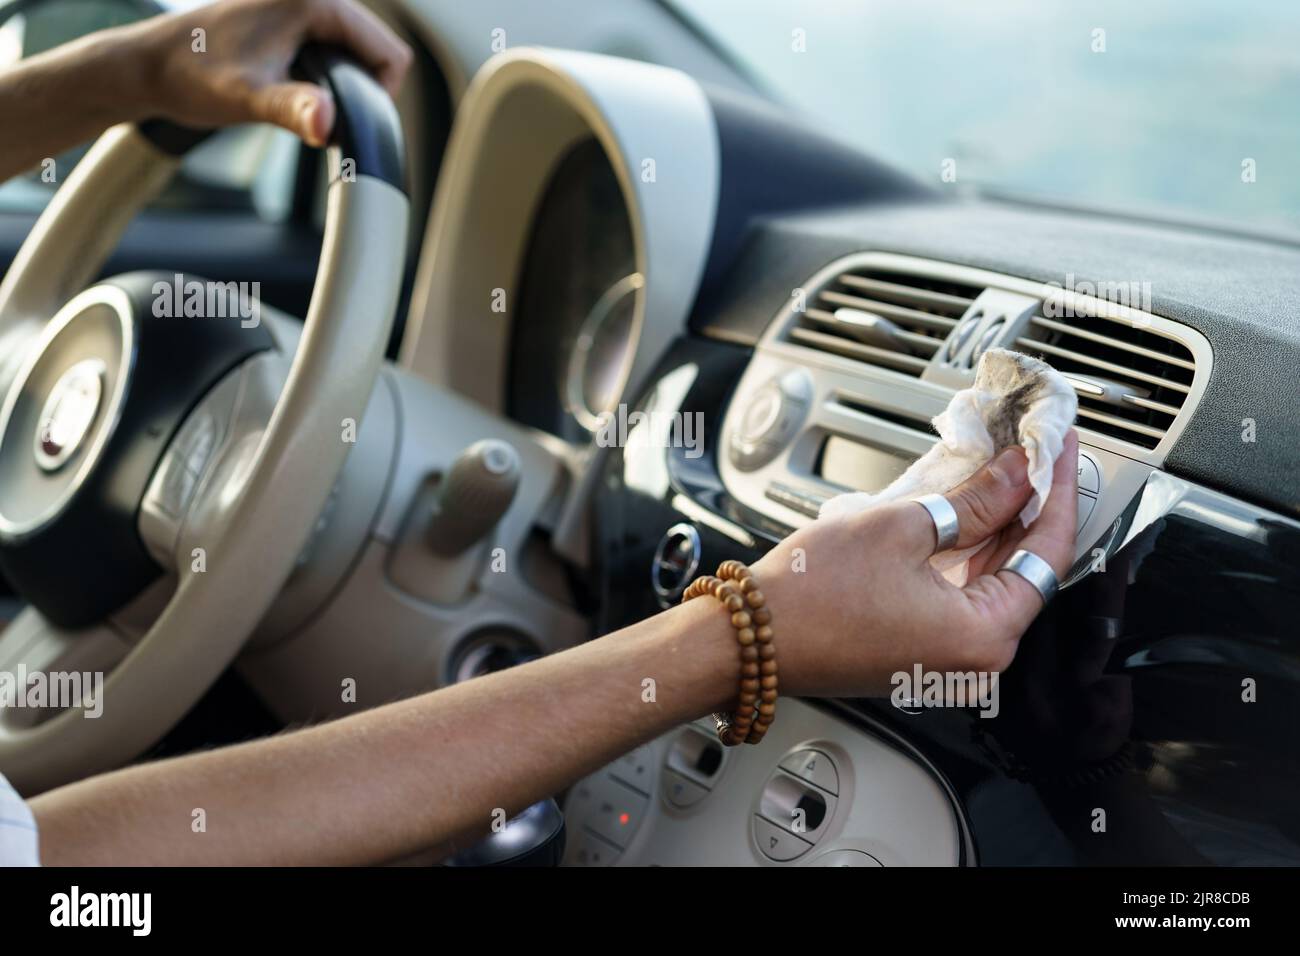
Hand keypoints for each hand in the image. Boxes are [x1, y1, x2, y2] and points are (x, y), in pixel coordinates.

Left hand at [130, 0, 411, 144]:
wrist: (148, 68)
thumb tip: (326, 124)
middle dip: (361, 90)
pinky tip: (296, 94)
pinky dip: (327, 80)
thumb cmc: (190, 75)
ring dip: (344, 87)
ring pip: (358, 54)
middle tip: (320, 116)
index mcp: (311, 1)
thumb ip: (293, 110)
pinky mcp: (292, 23)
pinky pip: (335, 52)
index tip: (344, 118)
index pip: (389, 51)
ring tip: (304, 104)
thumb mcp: (247, 99)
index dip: (379, 94)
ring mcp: (301, 8)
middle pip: (377, 52)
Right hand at [753, 430, 1079, 696]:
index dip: (1056, 490)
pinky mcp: (922, 650)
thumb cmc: (810, 598)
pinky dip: (968, 552)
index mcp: (984, 637)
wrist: (751, 641)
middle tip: (1033, 451)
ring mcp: (948, 657)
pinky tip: (965, 510)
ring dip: (998, 525)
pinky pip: (963, 594)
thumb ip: (975, 501)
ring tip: (1000, 470)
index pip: (1047, 553)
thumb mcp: (902, 528)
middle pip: (1025, 569)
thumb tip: (1015, 474)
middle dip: (1029, 504)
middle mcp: (976, 658)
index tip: (1060, 448)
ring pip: (993, 580)